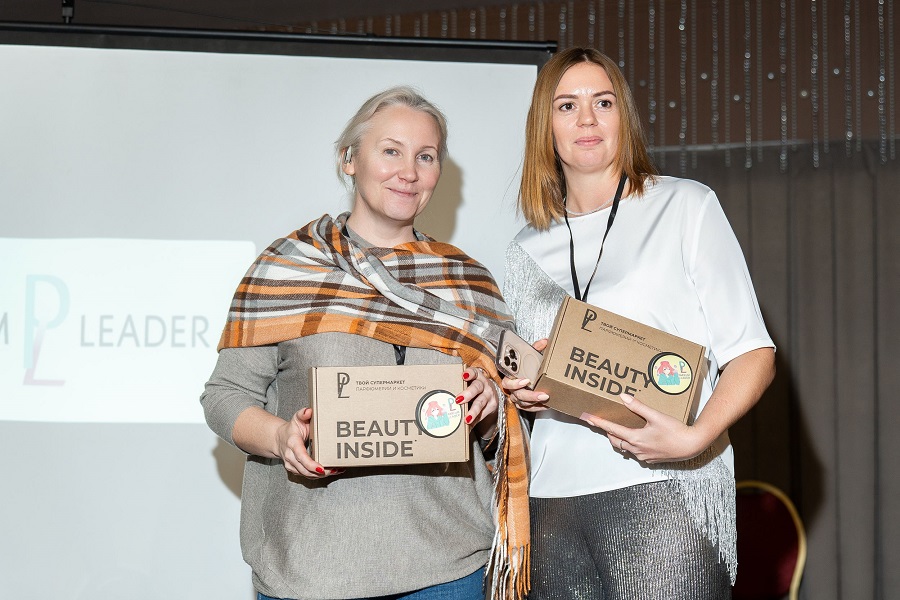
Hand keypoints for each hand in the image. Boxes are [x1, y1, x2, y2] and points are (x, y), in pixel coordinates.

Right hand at [275, 407, 343, 478]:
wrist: (279, 439)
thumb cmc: (291, 429)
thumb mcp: (296, 418)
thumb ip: (302, 414)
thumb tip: (309, 411)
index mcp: (292, 443)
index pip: (301, 456)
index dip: (311, 464)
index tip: (321, 468)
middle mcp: (290, 456)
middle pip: (305, 469)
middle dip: (320, 472)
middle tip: (335, 470)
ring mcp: (291, 465)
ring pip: (306, 475)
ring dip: (321, 475)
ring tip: (336, 470)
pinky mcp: (294, 470)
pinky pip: (306, 476)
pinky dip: (318, 476)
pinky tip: (330, 471)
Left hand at [459, 366, 499, 430]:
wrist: (491, 394)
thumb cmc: (474, 388)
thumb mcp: (470, 384)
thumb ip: (461, 387)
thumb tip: (442, 399)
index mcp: (476, 376)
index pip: (474, 372)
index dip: (469, 373)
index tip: (463, 376)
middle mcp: (484, 384)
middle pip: (477, 387)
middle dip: (468, 394)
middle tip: (458, 400)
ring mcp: (489, 395)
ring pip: (481, 402)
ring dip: (473, 411)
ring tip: (466, 419)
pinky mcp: (492, 405)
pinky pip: (483, 413)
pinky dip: (476, 420)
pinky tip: (470, 425)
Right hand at [502, 338, 549, 411]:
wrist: (525, 372)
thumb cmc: (525, 365)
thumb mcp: (529, 355)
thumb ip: (535, 348)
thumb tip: (544, 342)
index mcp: (509, 377)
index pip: (508, 382)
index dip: (516, 383)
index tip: (526, 380)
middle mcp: (512, 389)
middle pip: (517, 395)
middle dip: (530, 395)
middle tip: (543, 394)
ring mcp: (517, 397)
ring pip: (523, 403)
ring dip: (535, 402)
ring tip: (547, 398)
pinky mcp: (523, 403)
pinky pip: (529, 408)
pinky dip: (538, 407)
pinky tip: (547, 404)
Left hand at [581, 393, 712, 463]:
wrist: (691, 446)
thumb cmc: (675, 430)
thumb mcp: (656, 415)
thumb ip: (638, 406)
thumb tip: (622, 397)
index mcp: (635, 438)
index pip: (611, 429)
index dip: (599, 422)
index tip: (588, 418)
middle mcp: (637, 449)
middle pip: (615, 440)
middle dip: (608, 432)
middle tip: (603, 422)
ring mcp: (643, 456)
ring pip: (624, 448)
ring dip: (619, 439)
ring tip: (618, 429)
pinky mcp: (651, 459)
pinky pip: (635, 453)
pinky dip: (631, 445)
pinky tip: (636, 439)